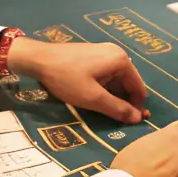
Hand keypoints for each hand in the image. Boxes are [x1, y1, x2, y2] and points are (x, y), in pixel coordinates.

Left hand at [7, 39, 147, 123]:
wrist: (38, 59)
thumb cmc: (66, 78)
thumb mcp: (93, 98)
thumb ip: (117, 109)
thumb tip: (138, 119)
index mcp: (121, 60)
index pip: (138, 88)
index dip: (137, 107)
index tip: (132, 124)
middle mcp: (116, 53)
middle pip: (128, 84)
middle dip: (124, 102)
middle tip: (117, 121)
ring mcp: (104, 53)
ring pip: (115, 81)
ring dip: (113, 97)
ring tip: (105, 112)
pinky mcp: (92, 55)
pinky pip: (105, 75)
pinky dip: (104, 89)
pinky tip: (95, 99)